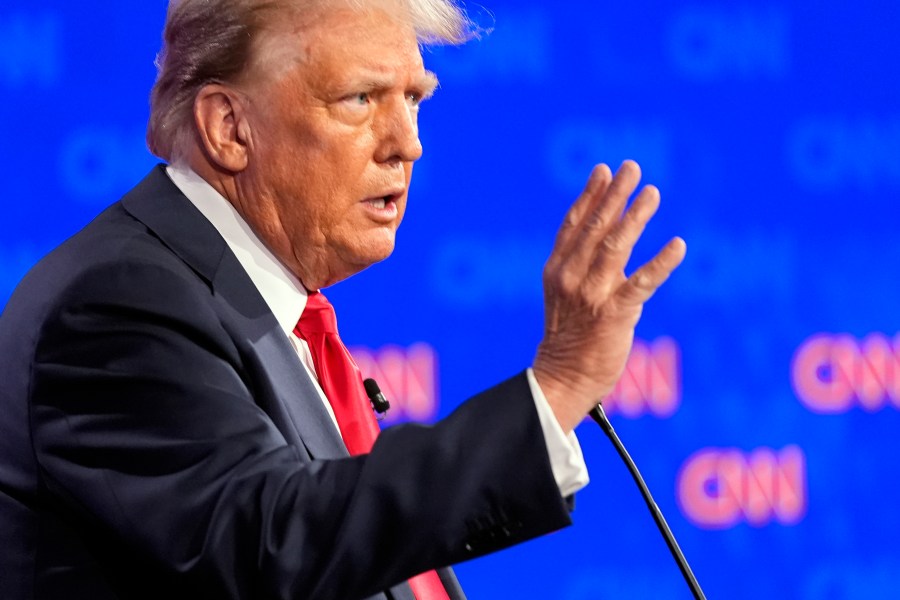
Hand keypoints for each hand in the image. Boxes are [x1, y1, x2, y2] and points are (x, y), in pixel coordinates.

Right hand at [533, 160, 685, 431]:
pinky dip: (661, 263)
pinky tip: (678, 245)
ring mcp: (591, 295)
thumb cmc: (571, 337)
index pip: (573, 224)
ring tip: (652, 193)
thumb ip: (587, 265)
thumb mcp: (568, 294)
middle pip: (594, 228)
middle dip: (614, 196)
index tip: (604, 170)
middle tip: (632, 168)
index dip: (590, 195)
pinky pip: (641, 283)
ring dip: (635, 218)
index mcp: (557, 269)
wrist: (564, 377)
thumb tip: (616, 234)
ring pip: (615, 247)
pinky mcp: (613, 315)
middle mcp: (570, 277)